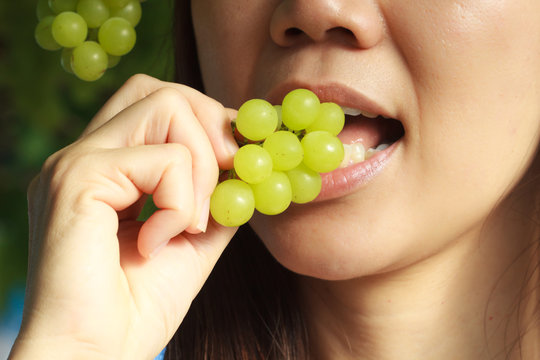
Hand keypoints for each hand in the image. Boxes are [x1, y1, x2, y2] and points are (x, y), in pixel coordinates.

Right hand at [10, 75, 238, 359]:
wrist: (96, 356)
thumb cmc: (139, 306)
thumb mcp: (194, 239)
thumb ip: (217, 196)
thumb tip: (250, 162)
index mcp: (109, 166)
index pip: (162, 103)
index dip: (210, 122)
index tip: (243, 158)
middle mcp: (87, 154)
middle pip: (163, 90)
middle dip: (211, 126)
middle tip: (229, 176)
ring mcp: (77, 161)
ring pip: (166, 106)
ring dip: (200, 167)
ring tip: (189, 223)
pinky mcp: (77, 179)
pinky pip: (162, 159)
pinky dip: (180, 200)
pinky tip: (160, 240)